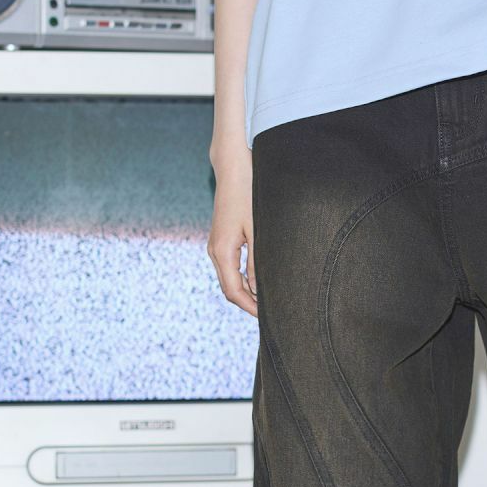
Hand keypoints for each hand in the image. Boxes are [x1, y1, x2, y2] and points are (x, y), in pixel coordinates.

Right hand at [207, 140, 257, 317]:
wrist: (233, 168)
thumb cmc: (248, 194)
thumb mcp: (258, 230)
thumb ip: (257, 262)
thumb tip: (258, 290)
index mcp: (222, 251)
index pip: (234, 291)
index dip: (250, 307)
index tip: (267, 317)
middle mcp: (215, 251)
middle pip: (230, 289)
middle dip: (249, 304)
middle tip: (272, 313)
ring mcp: (216, 246)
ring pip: (230, 280)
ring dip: (247, 292)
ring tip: (269, 301)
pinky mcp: (222, 241)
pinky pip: (231, 268)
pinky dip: (244, 280)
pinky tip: (260, 283)